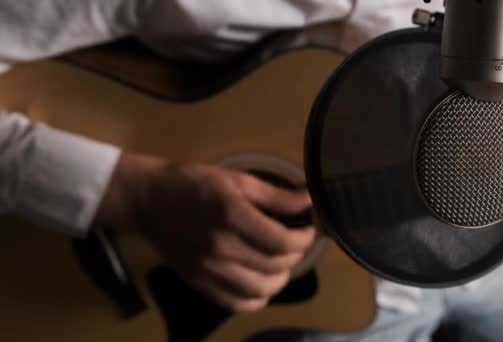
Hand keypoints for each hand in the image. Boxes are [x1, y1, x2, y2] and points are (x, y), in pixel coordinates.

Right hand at [95, 153, 315, 311]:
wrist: (149, 200)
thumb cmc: (194, 183)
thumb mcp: (237, 180)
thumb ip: (275, 195)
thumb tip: (309, 202)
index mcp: (232, 216)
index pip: (282, 241)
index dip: (305, 238)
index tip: (309, 229)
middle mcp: (221, 248)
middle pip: (275, 266)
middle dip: (296, 255)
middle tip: (296, 242)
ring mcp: (208, 270)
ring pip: (260, 290)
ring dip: (280, 279)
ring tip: (282, 263)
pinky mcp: (199, 283)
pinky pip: (237, 303)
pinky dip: (257, 298)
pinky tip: (261, 282)